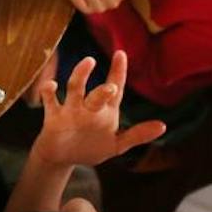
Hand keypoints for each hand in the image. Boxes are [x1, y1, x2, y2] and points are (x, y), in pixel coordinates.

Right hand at [33, 51, 165, 166]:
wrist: (63, 157)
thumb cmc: (91, 147)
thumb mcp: (117, 144)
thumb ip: (138, 134)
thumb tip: (163, 126)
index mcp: (105, 110)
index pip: (115, 87)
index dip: (118, 71)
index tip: (121, 53)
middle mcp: (89, 106)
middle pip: (97, 92)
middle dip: (103, 88)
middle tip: (111, 87)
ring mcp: (71, 109)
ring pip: (75, 88)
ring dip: (81, 75)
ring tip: (88, 63)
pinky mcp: (54, 116)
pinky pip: (51, 101)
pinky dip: (49, 92)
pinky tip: (52, 85)